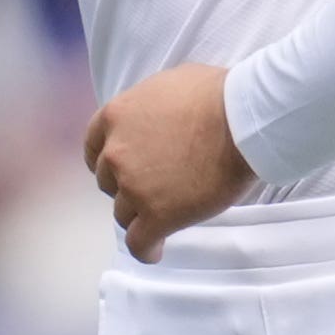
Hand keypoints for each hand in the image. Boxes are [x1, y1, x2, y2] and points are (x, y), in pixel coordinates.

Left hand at [84, 63, 255, 261]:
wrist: (241, 119)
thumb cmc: (216, 95)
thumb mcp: (167, 84)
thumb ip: (148, 106)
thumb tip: (155, 115)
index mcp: (115, 116)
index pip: (93, 147)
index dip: (107, 161)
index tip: (120, 170)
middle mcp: (116, 152)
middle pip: (109, 182)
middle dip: (127, 186)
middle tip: (156, 186)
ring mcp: (134, 186)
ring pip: (123, 213)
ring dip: (140, 214)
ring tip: (163, 216)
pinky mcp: (157, 215)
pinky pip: (139, 242)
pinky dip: (145, 249)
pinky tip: (156, 250)